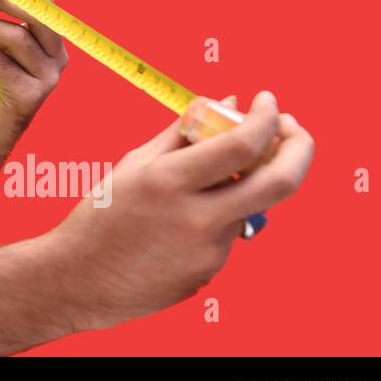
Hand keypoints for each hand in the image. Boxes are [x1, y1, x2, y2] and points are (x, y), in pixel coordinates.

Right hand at [48, 90, 313, 331]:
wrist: (80, 280)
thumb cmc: (101, 216)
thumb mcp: (134, 164)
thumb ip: (184, 132)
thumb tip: (227, 101)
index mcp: (169, 182)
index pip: (242, 145)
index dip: (266, 117)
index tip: (266, 100)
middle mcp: (197, 218)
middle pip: (280, 182)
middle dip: (299, 147)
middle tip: (292, 128)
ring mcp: (209, 250)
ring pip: (251, 206)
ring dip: (246, 182)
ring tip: (206, 179)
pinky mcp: (212, 271)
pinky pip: (231, 231)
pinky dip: (221, 213)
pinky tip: (181, 220)